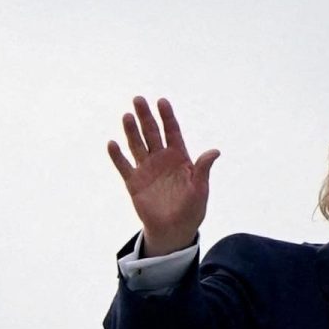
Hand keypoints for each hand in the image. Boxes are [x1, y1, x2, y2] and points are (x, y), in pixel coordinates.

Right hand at [108, 97, 219, 256]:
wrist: (174, 229)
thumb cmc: (192, 209)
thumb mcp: (200, 189)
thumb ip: (203, 169)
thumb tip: (215, 151)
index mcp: (179, 158)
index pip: (172, 132)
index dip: (167, 117)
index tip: (162, 102)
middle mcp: (161, 159)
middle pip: (152, 133)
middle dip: (146, 117)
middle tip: (139, 99)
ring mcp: (146, 169)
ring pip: (137, 145)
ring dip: (131, 131)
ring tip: (127, 116)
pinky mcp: (134, 182)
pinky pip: (124, 166)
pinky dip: (117, 156)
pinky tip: (112, 144)